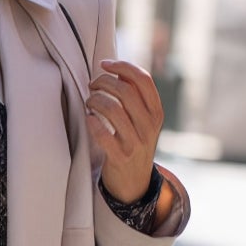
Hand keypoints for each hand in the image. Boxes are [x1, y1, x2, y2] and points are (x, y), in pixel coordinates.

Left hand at [85, 58, 163, 202]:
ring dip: (94, 100)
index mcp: (156, 112)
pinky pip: (102, 134)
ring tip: (89, 102)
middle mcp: (149, 126)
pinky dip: (92, 122)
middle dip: (103, 82)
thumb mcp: (143, 120)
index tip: (105, 64)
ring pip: (112, 109)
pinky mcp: (121, 157)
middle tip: (92, 85)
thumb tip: (116, 70)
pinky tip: (88, 119)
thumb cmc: (134, 142)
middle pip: (125, 91)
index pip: (143, 79)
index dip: (123, 67)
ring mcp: (136, 142)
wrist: (135, 181)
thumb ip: (135, 97)